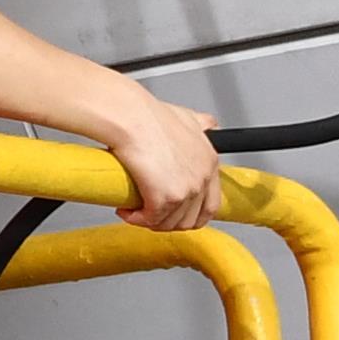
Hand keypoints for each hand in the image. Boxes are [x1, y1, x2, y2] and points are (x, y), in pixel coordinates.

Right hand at [100, 86, 224, 231]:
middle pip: (191, 220)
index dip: (191, 214)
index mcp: (209, 161)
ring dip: (150, 222)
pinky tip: (127, 210)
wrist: (131, 118)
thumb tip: (209, 124)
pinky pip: (151, 220)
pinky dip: (136, 219)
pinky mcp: (165, 198)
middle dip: (169, 222)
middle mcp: (202, 178)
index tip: (176, 213)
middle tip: (152, 215)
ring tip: (136, 212)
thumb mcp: (186, 117)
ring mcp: (186, 190)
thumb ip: (201, 123)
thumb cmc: (151, 116)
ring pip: (171, 223)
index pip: (211, 205)